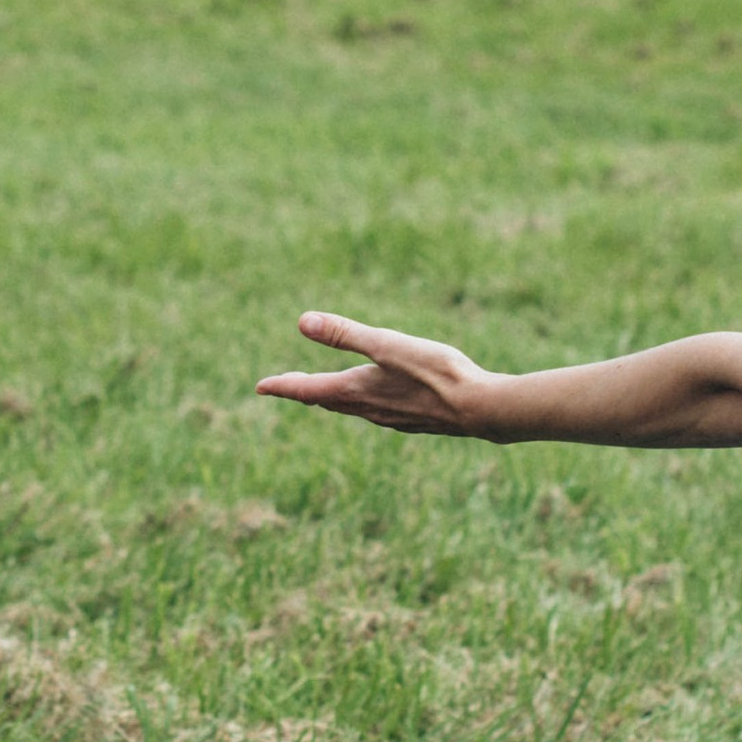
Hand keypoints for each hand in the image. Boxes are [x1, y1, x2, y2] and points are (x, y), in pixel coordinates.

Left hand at [257, 313, 500, 435]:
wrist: (480, 408)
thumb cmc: (435, 372)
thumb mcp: (387, 344)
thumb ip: (345, 333)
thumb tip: (302, 321)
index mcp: (356, 390)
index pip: (307, 390)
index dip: (282, 386)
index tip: (260, 387)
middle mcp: (368, 409)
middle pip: (325, 400)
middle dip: (303, 391)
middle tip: (285, 386)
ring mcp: (390, 418)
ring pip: (350, 408)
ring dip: (331, 398)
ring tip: (323, 392)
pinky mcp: (411, 420)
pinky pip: (374, 412)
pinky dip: (359, 403)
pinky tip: (373, 400)